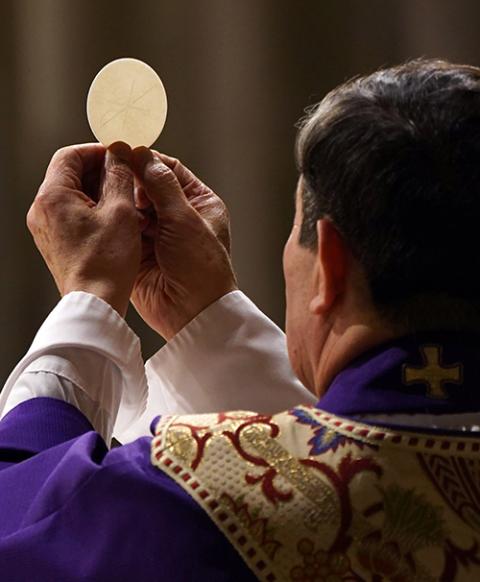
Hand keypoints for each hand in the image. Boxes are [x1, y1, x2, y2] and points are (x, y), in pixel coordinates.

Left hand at [27, 142, 141, 316]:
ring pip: (73, 196)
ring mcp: (46, 229)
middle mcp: (42, 211)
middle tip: (128, 180)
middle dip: (101, 173)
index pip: (70, 155)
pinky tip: (117, 223)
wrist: (95, 302)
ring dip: (100, 193)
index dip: (98, 152)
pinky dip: (94, 212)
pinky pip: (73, 216)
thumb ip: (119, 175)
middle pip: (70, 175)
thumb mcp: (121, 211)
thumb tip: (119, 153)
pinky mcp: (55, 243)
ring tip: (127, 205)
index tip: (120, 157)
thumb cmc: (106, 261)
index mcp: (52, 197)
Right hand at [130, 148, 237, 339]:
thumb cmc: (201, 266)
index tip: (124, 153)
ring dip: (123, 205)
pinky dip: (117, 225)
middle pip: (147, 188)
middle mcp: (179, 217)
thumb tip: (142, 154)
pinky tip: (109, 220)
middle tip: (114, 178)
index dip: (147, 161)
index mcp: (199, 204)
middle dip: (131, 183)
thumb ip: (161, 185)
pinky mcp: (140, 253)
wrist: (194, 312)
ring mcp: (158, 235)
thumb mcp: (185, 218)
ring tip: (112, 200)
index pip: (169, 170)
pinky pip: (124, 231)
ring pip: (133, 209)